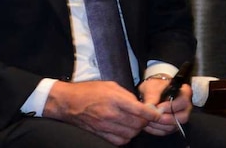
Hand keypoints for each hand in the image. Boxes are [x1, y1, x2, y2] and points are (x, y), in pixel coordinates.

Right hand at [43, 80, 161, 145]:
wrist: (68, 102)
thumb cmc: (88, 91)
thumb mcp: (109, 85)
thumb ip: (127, 95)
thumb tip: (141, 105)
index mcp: (114, 99)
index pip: (141, 111)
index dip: (153, 114)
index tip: (158, 114)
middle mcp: (111, 114)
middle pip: (139, 124)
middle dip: (145, 121)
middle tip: (143, 116)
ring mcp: (106, 126)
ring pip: (132, 133)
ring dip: (136, 129)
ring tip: (133, 122)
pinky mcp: (102, 135)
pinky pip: (122, 140)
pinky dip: (127, 136)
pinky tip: (124, 129)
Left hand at [138, 77, 192, 135]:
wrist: (151, 92)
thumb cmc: (154, 86)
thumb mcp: (151, 87)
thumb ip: (152, 96)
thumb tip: (151, 107)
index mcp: (184, 93)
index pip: (184, 101)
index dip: (171, 106)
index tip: (158, 106)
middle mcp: (186, 107)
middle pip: (182, 117)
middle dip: (165, 119)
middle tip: (152, 116)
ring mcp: (180, 117)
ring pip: (174, 126)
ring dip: (159, 125)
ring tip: (147, 120)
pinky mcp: (173, 126)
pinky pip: (167, 132)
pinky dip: (156, 130)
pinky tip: (147, 125)